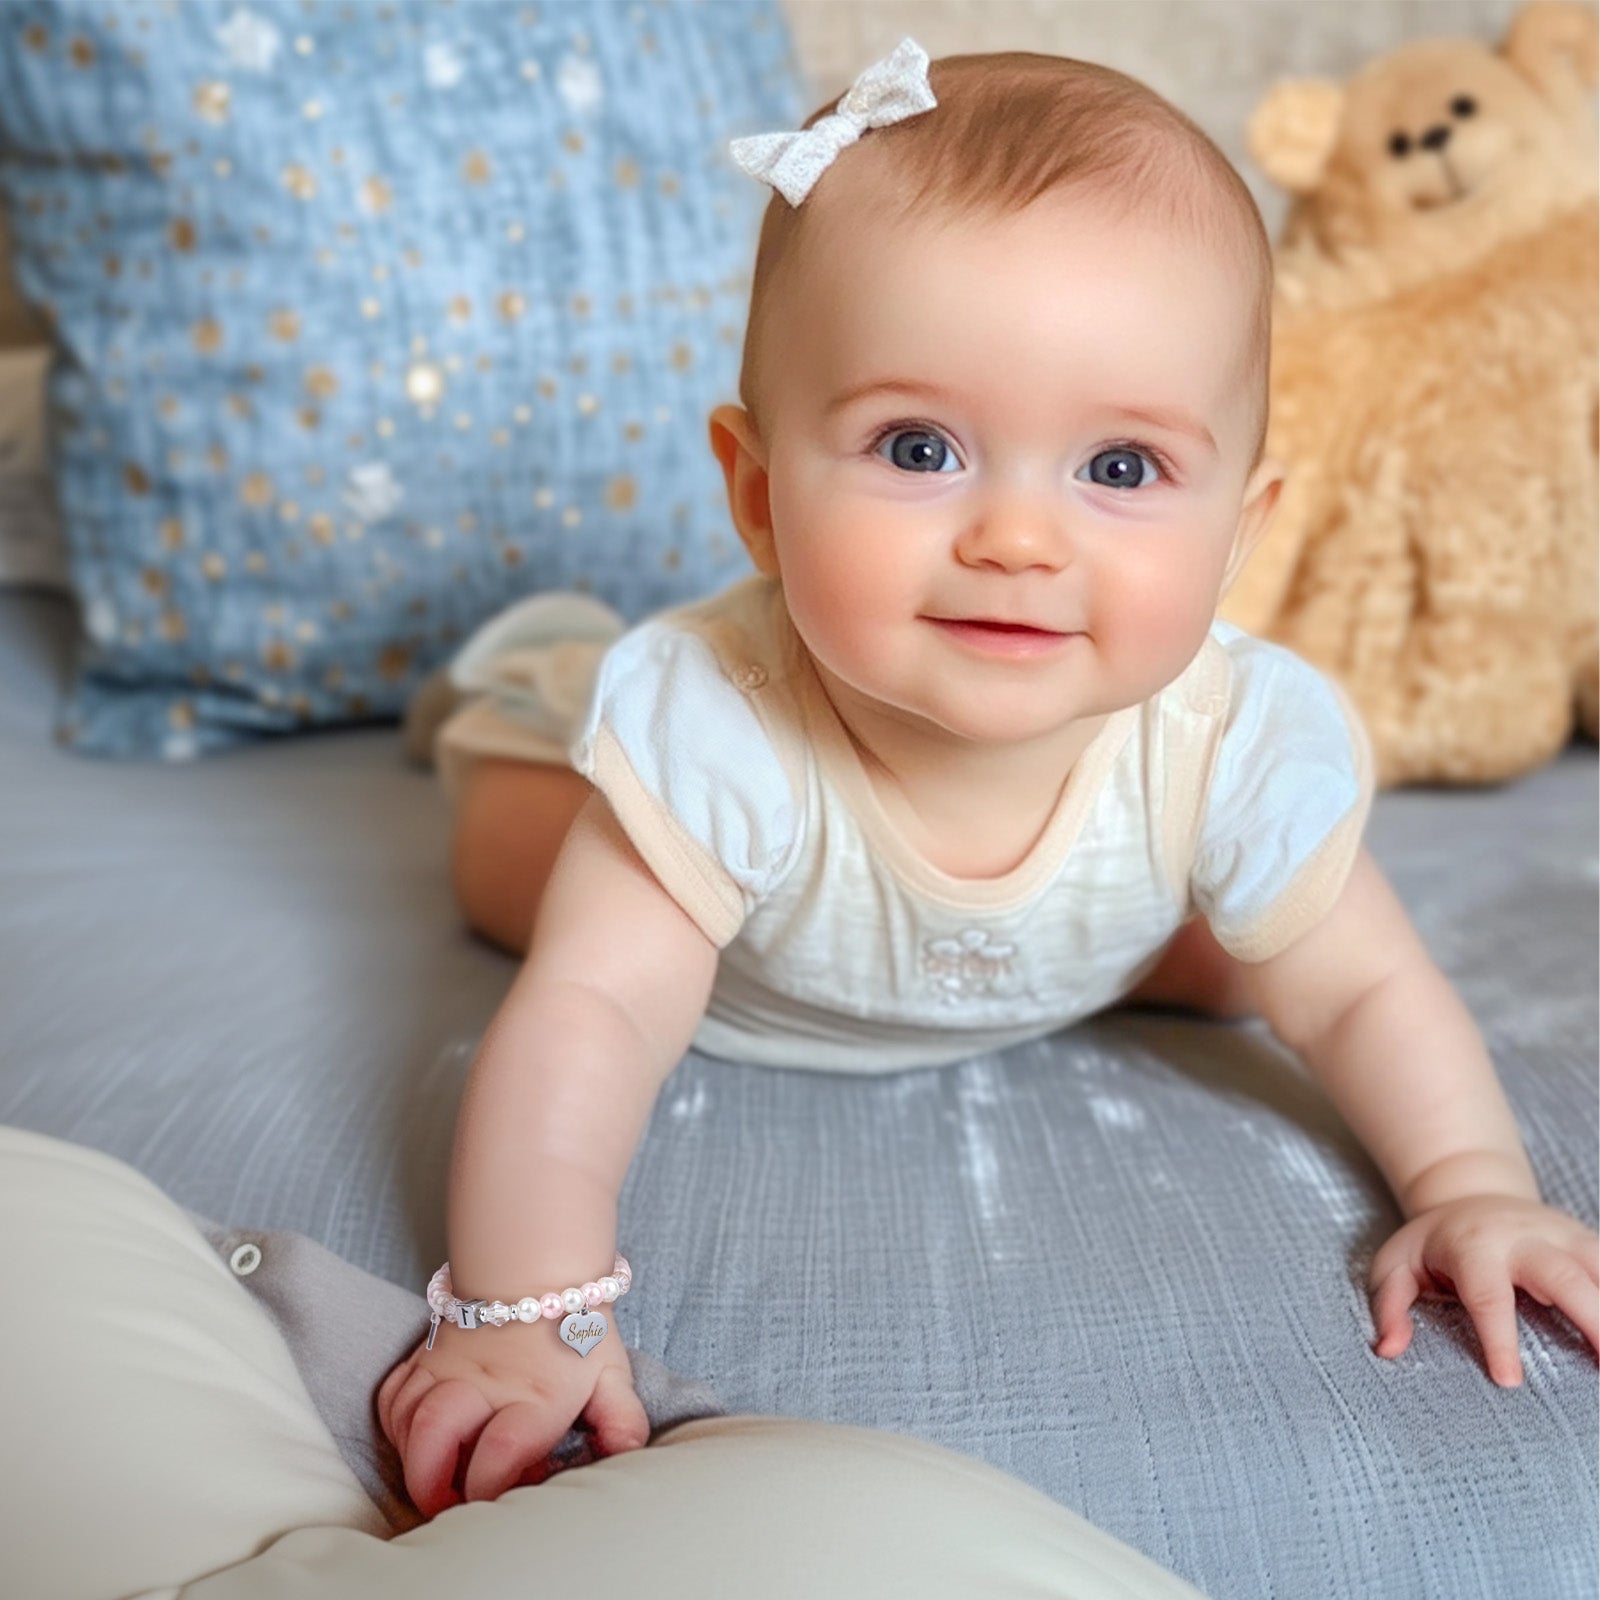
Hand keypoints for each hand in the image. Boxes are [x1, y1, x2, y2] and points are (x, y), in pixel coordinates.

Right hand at [376, 1314, 649, 1518]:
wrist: (536, 1266)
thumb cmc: (574, 1326)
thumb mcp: (610, 1371)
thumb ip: (621, 1419)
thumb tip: (626, 1456)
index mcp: (534, 1395)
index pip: (501, 1450)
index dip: (491, 1489)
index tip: (494, 1503)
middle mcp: (484, 1383)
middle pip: (435, 1433)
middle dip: (430, 1483)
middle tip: (447, 1505)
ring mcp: (447, 1368)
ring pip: (406, 1418)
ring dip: (412, 1457)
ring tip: (435, 1477)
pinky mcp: (424, 1356)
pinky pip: (392, 1396)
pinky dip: (396, 1425)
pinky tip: (416, 1441)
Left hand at [1369, 1195, 1599, 1385]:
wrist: (1468, 1191)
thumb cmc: (1432, 1243)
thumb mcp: (1396, 1265)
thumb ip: (1389, 1306)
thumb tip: (1387, 1349)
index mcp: (1473, 1247)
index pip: (1487, 1295)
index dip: (1498, 1338)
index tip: (1509, 1380)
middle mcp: (1524, 1239)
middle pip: (1563, 1275)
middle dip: (1591, 1318)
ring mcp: (1561, 1236)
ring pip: (1599, 1267)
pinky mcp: (1585, 1241)